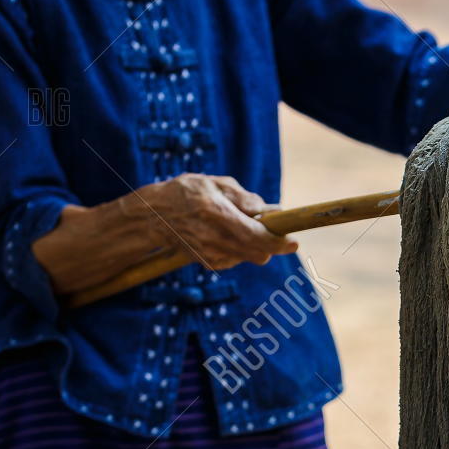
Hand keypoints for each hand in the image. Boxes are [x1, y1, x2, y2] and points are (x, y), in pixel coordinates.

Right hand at [123, 174, 296, 270]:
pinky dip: (240, 248)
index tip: (294, 242)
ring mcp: (210, 254)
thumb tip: (273, 211)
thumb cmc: (187, 193)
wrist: (153, 217)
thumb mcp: (215, 184)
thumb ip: (244, 198)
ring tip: (238, 225)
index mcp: (216, 213)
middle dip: (272, 244)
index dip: (278, 241)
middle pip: (258, 253)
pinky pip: (237, 259)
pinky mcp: (209, 264)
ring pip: (250, 256)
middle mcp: (213, 238)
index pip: (255, 235)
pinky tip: (225, 235)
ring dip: (255, 244)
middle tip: (273, 230)